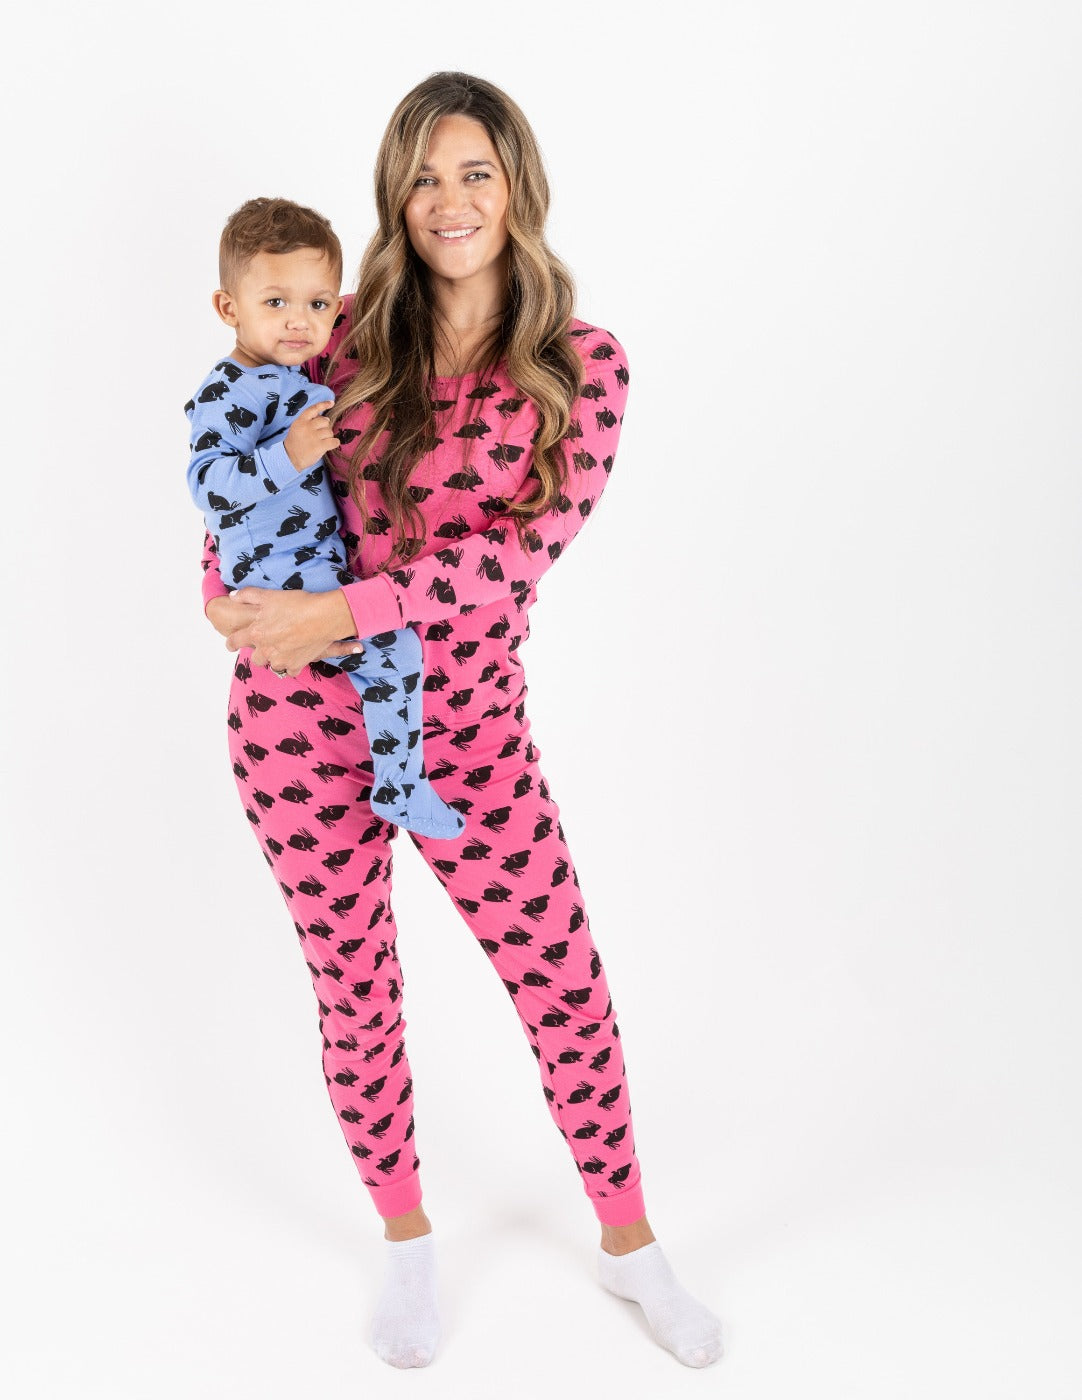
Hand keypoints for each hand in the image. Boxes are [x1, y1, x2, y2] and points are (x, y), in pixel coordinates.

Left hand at [219, 587, 362, 676]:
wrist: (323, 617)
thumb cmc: (296, 604)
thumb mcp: (269, 595)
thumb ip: (248, 596)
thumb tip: (232, 597)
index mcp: (256, 633)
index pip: (235, 641)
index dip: (231, 643)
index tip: (230, 645)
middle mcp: (266, 650)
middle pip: (255, 658)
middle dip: (260, 652)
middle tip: (269, 643)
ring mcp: (281, 660)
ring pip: (272, 665)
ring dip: (275, 659)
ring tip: (285, 649)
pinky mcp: (296, 665)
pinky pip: (289, 671)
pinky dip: (291, 665)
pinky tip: (297, 656)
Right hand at [285, 402, 339, 471]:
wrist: (290, 458)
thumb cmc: (295, 442)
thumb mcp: (297, 427)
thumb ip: (308, 421)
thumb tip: (324, 417)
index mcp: (301, 421)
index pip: (314, 409)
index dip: (324, 405)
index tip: (332, 403)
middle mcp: (307, 427)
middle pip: (325, 421)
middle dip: (325, 427)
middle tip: (320, 435)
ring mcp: (313, 437)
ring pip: (330, 431)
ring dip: (329, 436)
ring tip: (322, 441)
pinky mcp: (319, 446)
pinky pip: (334, 441)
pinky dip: (335, 443)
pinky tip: (330, 445)